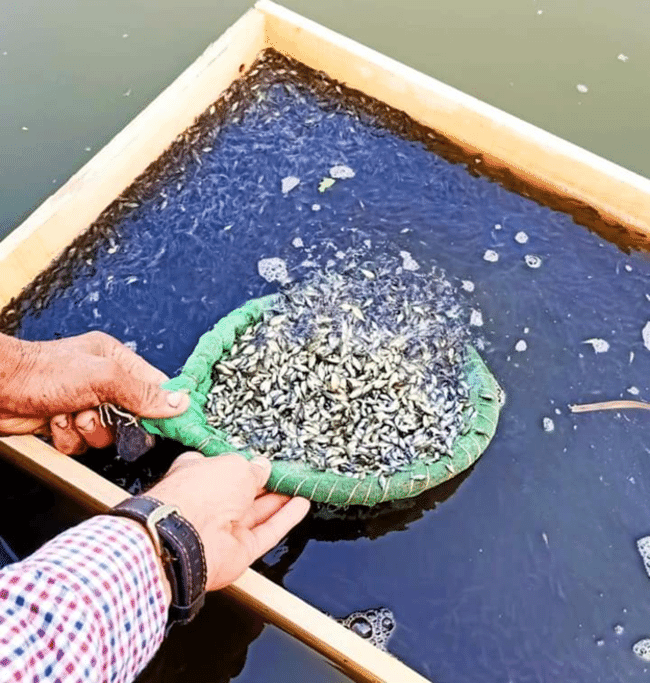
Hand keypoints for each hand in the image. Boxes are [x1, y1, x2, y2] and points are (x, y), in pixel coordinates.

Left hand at [0, 331, 189, 453]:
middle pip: (131, 416)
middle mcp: (103, 381)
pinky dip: (68, 438)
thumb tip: (179, 401)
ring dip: (87, 431)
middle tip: (98, 414)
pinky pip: (82, 443)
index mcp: (116, 360)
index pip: (154, 385)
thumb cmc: (43, 372)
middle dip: (113, 422)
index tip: (167, 422)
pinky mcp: (65, 423)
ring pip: (106, 435)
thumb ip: (142, 392)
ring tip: (69, 415)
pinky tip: (55, 422)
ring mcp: (83, 404)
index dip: (161, 405)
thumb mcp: (103, 378)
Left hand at [147, 452, 310, 590]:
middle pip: (244, 492)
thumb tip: (263, 467)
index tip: (265, 461)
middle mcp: (209, 502)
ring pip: (258, 512)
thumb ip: (253, 468)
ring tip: (300, 486)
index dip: (244, 464)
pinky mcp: (240, 550)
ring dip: (280, 500)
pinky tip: (301, 505)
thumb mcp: (235, 465)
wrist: (185, 538)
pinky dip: (286, 519)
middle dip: (267, 483)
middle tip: (289, 473)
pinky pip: (268, 532)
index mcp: (197, 474)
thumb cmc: (199, 493)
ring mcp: (224, 528)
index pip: (224, 467)